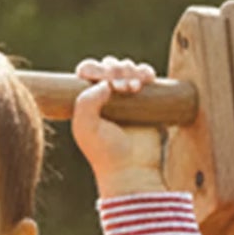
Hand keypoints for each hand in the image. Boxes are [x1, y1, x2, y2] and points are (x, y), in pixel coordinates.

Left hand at [70, 55, 165, 196]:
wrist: (133, 168)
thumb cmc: (105, 152)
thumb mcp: (85, 128)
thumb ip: (85, 102)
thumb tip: (105, 83)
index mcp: (87, 100)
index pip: (88, 70)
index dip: (95, 69)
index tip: (104, 80)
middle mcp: (105, 96)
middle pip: (109, 66)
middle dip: (116, 71)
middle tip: (123, 89)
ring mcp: (127, 96)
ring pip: (128, 68)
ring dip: (131, 70)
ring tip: (135, 88)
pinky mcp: (147, 99)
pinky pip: (146, 74)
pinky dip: (146, 71)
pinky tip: (148, 79)